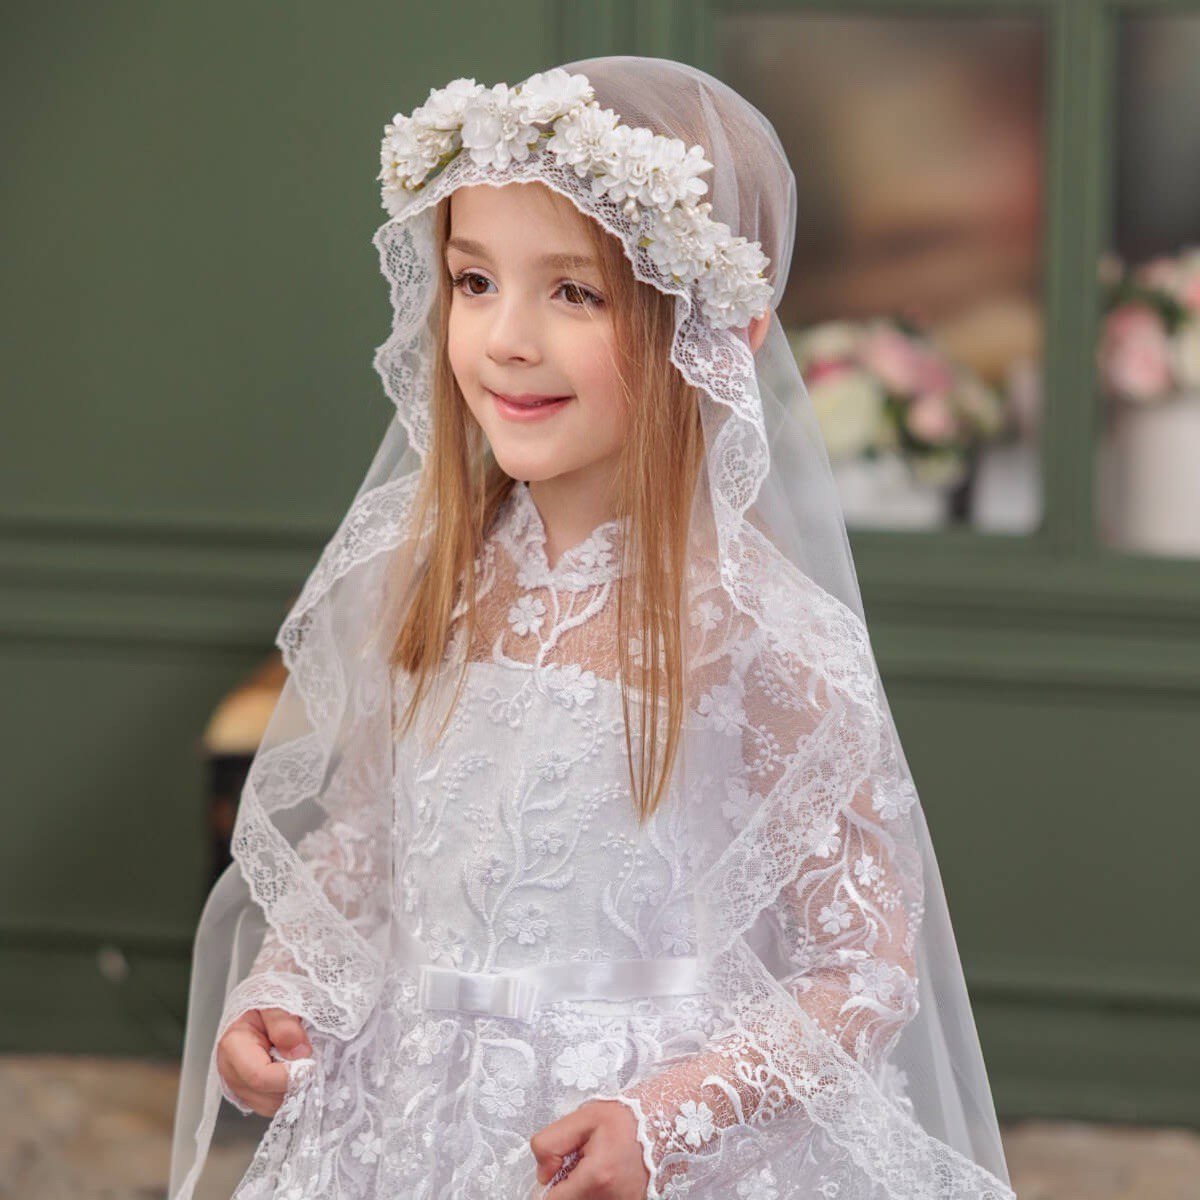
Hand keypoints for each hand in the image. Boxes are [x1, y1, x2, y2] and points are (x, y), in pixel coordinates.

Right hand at [215, 1006, 311, 1117]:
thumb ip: (285, 1024)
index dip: (289, 1075)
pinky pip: (270, 1104)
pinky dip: (286, 1092)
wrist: (262, 1004)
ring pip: (269, 1106)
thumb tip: (299, 1053)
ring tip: (297, 1063)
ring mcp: (237, 1084)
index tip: (310, 1063)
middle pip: (266, 1098)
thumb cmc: (268, 999)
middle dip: (292, 1084)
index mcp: (233, 1044)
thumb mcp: (277, 1000)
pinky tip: (291, 1071)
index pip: (259, 1077)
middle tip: (307, 1060)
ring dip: (290, 1089)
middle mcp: (230, 1070)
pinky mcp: (248, 1092)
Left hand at [529, 1098, 650, 1198]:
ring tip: (595, 1168)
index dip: (548, 1187)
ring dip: (582, 1190)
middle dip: (566, 1188)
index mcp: (597, 1177)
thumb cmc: (625, 1118)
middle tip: (578, 1164)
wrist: (664, 1121)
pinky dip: (596, 1193)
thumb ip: (551, 1142)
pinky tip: (606, 1177)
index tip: (556, 1171)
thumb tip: (543, 1174)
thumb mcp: (583, 1118)